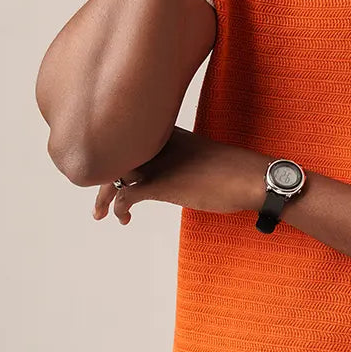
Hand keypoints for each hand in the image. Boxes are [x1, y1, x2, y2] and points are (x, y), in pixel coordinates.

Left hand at [92, 127, 264, 225]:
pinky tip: (124, 218)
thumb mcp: (199, 156)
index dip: (115, 157)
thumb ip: (179, 159)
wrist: (250, 177)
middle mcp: (157, 144)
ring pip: (114, 175)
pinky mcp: (161, 185)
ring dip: (104, 196)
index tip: (111, 172)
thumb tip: (172, 174)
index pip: (128, 139)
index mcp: (167, 134)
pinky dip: (118, 208)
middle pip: (116, 156)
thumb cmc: (233, 169)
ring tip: (101, 213)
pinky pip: (126, 195)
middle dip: (102, 177)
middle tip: (99, 200)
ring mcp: (157, 163)